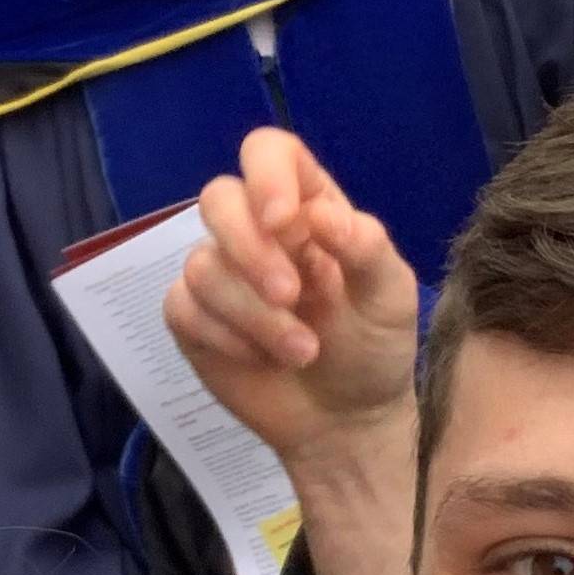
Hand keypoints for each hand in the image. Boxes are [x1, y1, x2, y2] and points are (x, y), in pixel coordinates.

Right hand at [164, 128, 419, 468]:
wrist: (346, 421)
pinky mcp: (193, 318)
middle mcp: (256, 231)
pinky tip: (261, 360)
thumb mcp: (390, 297)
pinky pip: (183, 307)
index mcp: (305, 208)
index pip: (269, 152)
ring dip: (253, 313)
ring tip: (303, 351)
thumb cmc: (374, 347)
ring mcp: (220, 274)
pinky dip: (225, 336)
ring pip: (202, 265)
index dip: (267, 175)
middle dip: (249, 249)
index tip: (285, 222)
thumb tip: (321, 215)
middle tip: (291, 297)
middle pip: (217, 198)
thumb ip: (366, 247)